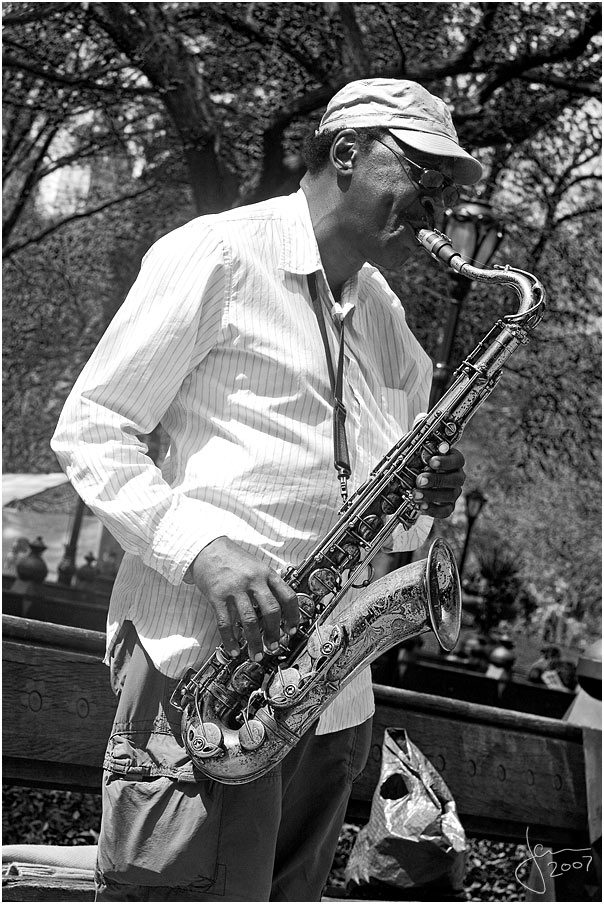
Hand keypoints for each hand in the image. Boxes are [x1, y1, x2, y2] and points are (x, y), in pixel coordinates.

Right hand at [188, 536, 298, 660]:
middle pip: (271, 610)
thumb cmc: (232, 558)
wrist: (207, 548)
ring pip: (249, 620)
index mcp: (266, 573)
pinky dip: (230, 640)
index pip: (287, 596)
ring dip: (255, 641)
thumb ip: (267, 584)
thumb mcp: (256, 566)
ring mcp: (235, 588)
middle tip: (275, 646)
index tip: (292, 630)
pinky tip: (234, 649)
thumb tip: (280, 609)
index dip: (293, 616)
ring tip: (257, 654)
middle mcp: (253, 581)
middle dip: (275, 632)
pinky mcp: (217, 596)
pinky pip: (226, 623)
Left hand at [412, 446, 464, 518]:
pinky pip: (445, 510)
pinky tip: (422, 506)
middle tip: (420, 480)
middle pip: (455, 479)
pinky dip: (433, 510)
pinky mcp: (449, 505)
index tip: (432, 462)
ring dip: (431, 495)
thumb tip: (429, 450)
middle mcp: (457, 476)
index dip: (445, 462)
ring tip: (416, 495)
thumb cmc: (422, 463)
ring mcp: (454, 492)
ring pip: (450, 495)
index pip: (457, 460)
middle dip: (436, 480)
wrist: (419, 477)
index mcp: (454, 461)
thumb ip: (426, 451)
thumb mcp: (423, 453)